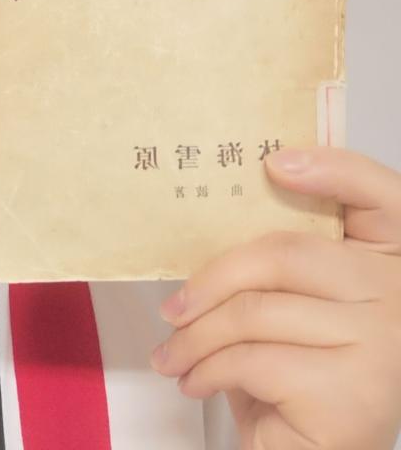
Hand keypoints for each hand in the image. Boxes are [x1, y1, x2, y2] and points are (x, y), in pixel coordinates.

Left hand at [149, 147, 400, 449]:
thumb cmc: (294, 373)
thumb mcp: (285, 306)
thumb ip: (274, 262)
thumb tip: (208, 214)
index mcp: (389, 260)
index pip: (381, 194)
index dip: (334, 168)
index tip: (274, 160)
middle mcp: (398, 296)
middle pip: (284, 253)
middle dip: (210, 281)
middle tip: (172, 309)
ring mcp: (383, 343)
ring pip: (255, 312)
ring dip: (195, 337)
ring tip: (172, 355)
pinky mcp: (354, 390)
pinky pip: (252, 359)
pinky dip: (207, 371)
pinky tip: (196, 382)